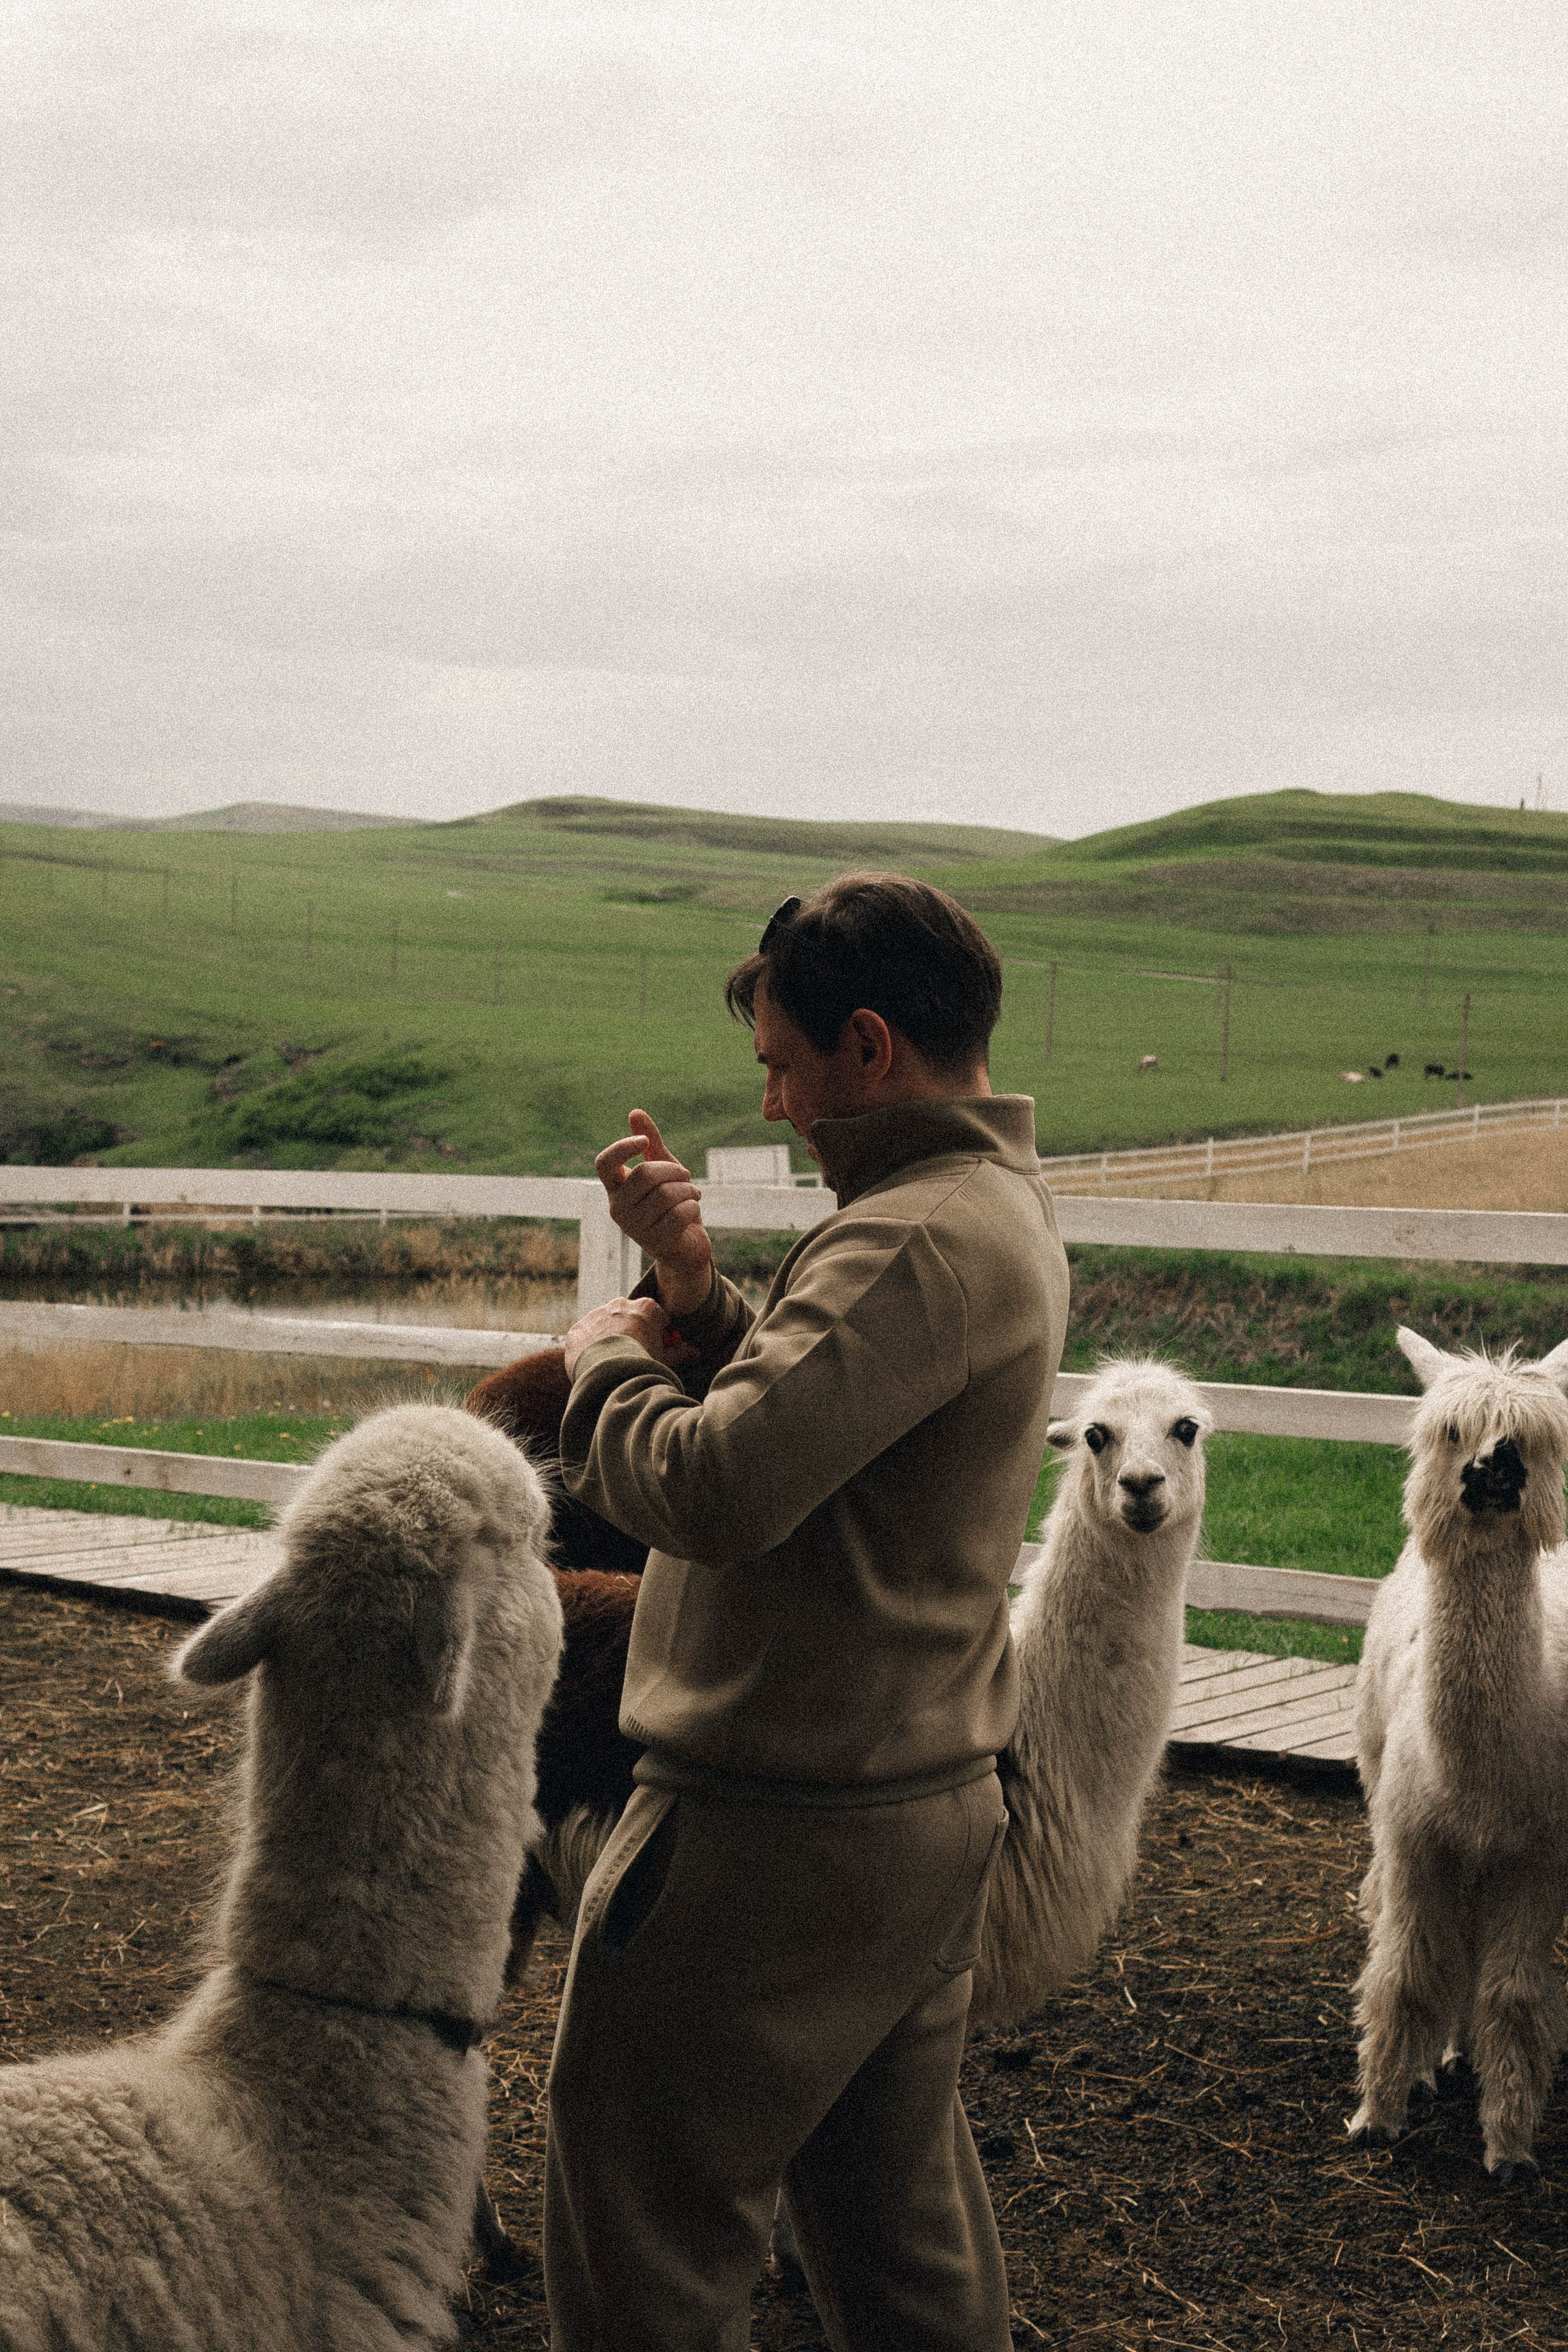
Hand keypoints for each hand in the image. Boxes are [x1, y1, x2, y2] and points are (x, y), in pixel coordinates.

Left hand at [563, 1296, 699, 1377]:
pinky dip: (590, 1347)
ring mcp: (596, 1314)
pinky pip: (586, 1336)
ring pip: (605, 1325)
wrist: (608, 1377)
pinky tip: (595, 1364)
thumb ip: (680, 1353)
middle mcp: (620, 1304)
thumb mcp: (665, 1360)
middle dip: (631, 1333)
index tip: (655, 1349)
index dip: (657, 1334)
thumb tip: (695, 1352)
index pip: (656, 1317)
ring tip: (612, 1363)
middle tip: (633, 1356)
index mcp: (646, 1308)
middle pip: (629, 1318)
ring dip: (609, 1338)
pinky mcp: (577, 1328)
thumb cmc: (643, 1366)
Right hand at [594, 1109, 714, 1320]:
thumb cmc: (671, 1203)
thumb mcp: (663, 1169)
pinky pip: (680, 1213)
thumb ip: (650, 1143)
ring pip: (666, 1194)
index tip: (644, 1141)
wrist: (686, 1246)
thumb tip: (635, 1112)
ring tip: (693, 1194)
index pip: (604, 1163)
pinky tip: (693, 1210)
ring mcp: (634, 1229)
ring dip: (688, 1189)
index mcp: (615, 1188)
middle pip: (644, 1173)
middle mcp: (618, 1209)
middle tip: (686, 1176)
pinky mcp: (655, 1243)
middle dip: (673, 1170)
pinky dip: (693, 1205)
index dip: (622, 1147)